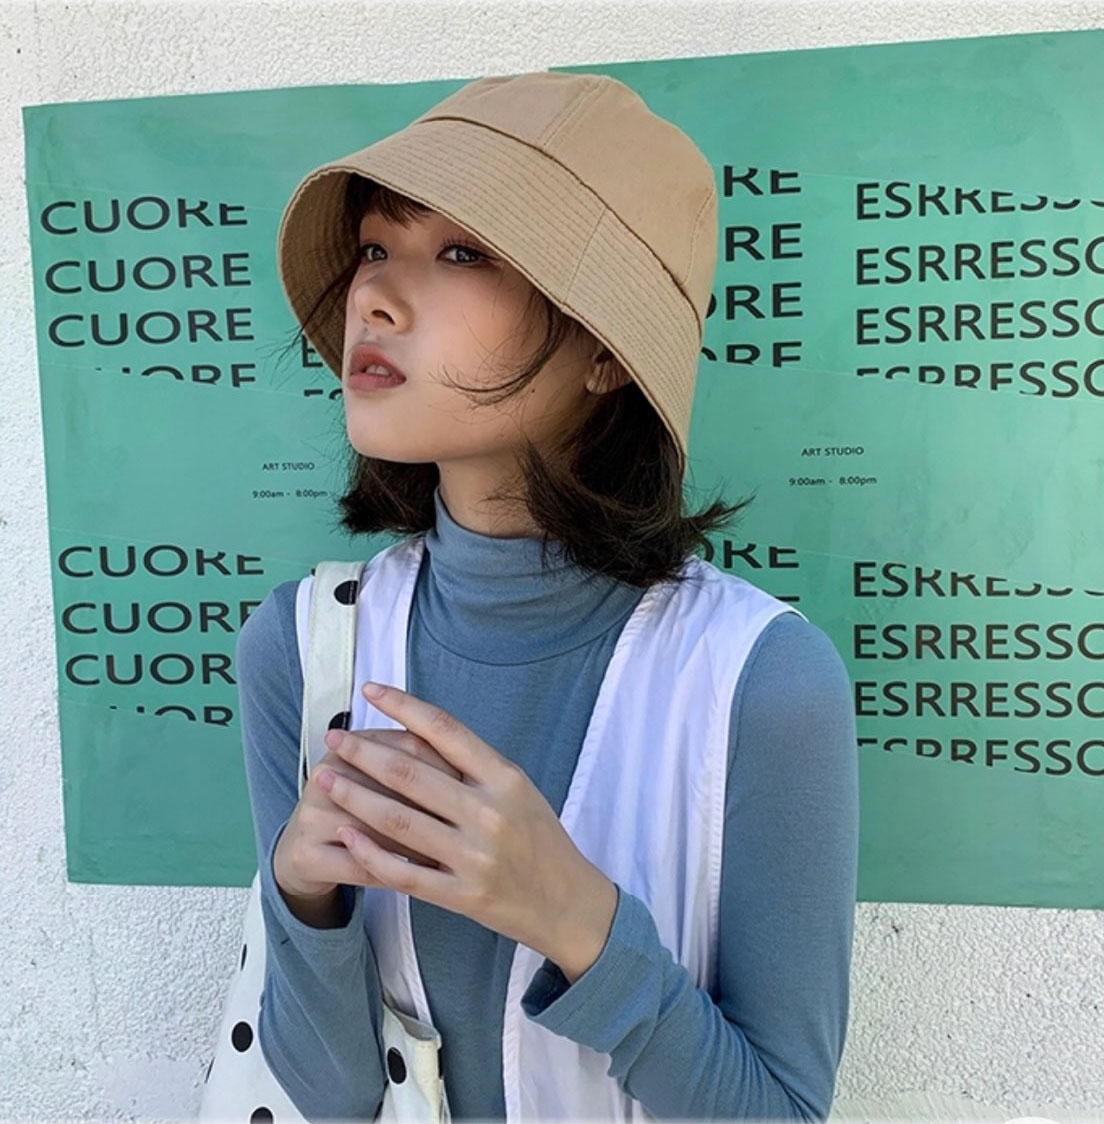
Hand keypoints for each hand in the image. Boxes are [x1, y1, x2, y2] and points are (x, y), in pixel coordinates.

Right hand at [272, 728, 463, 900]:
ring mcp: (312, 816)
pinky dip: (397, 872)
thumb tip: (469, 769)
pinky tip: (423, 877)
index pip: (407, 744)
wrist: (302, 850)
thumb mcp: (377, 779)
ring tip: (454, 852)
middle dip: (439, 804)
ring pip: (381, 829)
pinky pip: (364, 868)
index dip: (447, 763)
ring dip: (423, 844)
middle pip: (395, 785)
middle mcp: (325, 775)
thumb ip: (414, 764)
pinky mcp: (307, 855)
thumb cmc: (355, 811)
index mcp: (348, 748)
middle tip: (473, 819)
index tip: (475, 781)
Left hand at [317, 681, 617, 978]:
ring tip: (325, 779)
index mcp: (504, 777)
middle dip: (363, 752)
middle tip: (333, 740)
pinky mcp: (462, 895)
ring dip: (354, 796)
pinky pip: (403, 872)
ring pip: (398, 820)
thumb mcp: (519, 790)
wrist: (569, 903)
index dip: (402, 705)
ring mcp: (474, 856)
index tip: (370, 691)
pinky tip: (344, 835)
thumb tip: (417, 733)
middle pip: (410, 772)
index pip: (444, 729)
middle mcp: (489, 812)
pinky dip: (369, 852)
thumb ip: (474, 767)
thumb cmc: (540, 839)